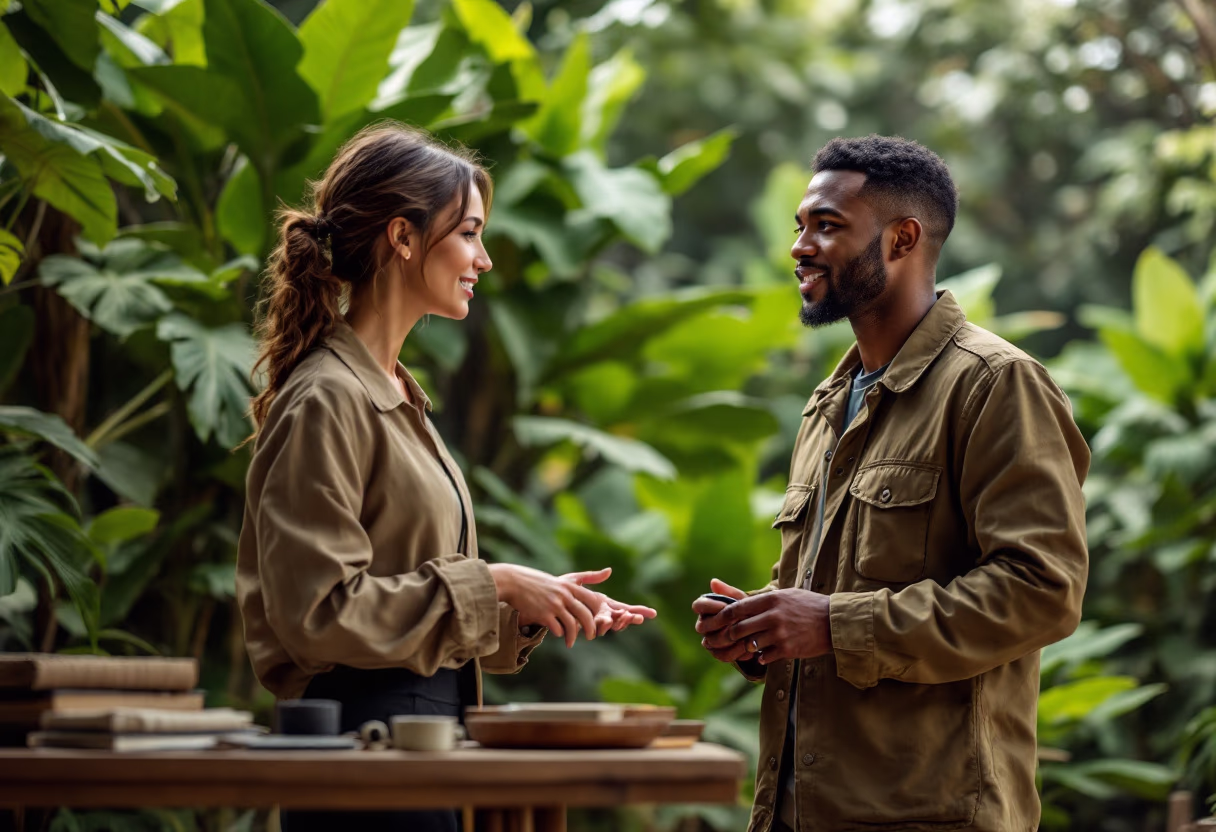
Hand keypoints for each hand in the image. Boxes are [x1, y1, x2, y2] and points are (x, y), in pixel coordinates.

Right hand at [488, 563, 600, 647]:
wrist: (514, 582)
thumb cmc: (539, 581)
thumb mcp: (563, 578)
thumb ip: (585, 577)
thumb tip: (609, 571)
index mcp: (570, 585)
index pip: (592, 600)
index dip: (598, 612)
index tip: (598, 620)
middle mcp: (564, 595)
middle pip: (585, 615)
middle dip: (591, 629)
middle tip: (591, 637)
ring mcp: (554, 605)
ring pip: (572, 625)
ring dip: (573, 637)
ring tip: (571, 643)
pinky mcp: (543, 614)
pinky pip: (557, 629)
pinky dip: (559, 633)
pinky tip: (557, 634)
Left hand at [563, 568, 657, 635]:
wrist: (545, 601)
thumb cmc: (560, 590)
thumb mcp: (577, 580)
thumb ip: (593, 577)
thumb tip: (609, 570)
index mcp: (603, 603)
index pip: (624, 608)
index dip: (638, 611)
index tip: (653, 614)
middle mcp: (601, 613)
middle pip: (621, 619)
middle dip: (631, 619)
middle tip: (640, 619)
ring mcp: (593, 621)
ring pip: (612, 626)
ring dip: (619, 622)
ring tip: (625, 617)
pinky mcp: (585, 625)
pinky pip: (598, 628)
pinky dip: (604, 624)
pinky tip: (607, 620)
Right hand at [690, 579, 749, 663]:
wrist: (761, 631)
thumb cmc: (749, 612)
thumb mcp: (743, 602)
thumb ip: (730, 593)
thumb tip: (713, 581)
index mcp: (706, 610)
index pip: (698, 606)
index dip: (710, 606)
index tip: (726, 605)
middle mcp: (704, 625)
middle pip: (702, 626)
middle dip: (720, 623)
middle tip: (736, 621)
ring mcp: (709, 641)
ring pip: (712, 641)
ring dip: (729, 638)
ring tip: (745, 634)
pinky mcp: (718, 654)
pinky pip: (722, 655)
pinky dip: (736, 652)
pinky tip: (749, 647)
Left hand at [696, 583, 830, 665]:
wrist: (833, 621)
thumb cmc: (808, 606)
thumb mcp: (786, 594)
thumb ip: (764, 597)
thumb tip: (741, 598)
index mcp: (771, 600)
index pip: (737, 608)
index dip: (722, 617)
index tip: (715, 622)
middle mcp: (773, 616)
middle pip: (739, 628)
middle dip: (729, 635)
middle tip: (724, 638)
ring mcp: (779, 634)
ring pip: (749, 644)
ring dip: (745, 647)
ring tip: (744, 647)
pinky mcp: (787, 649)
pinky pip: (764, 656)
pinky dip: (760, 657)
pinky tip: (762, 655)